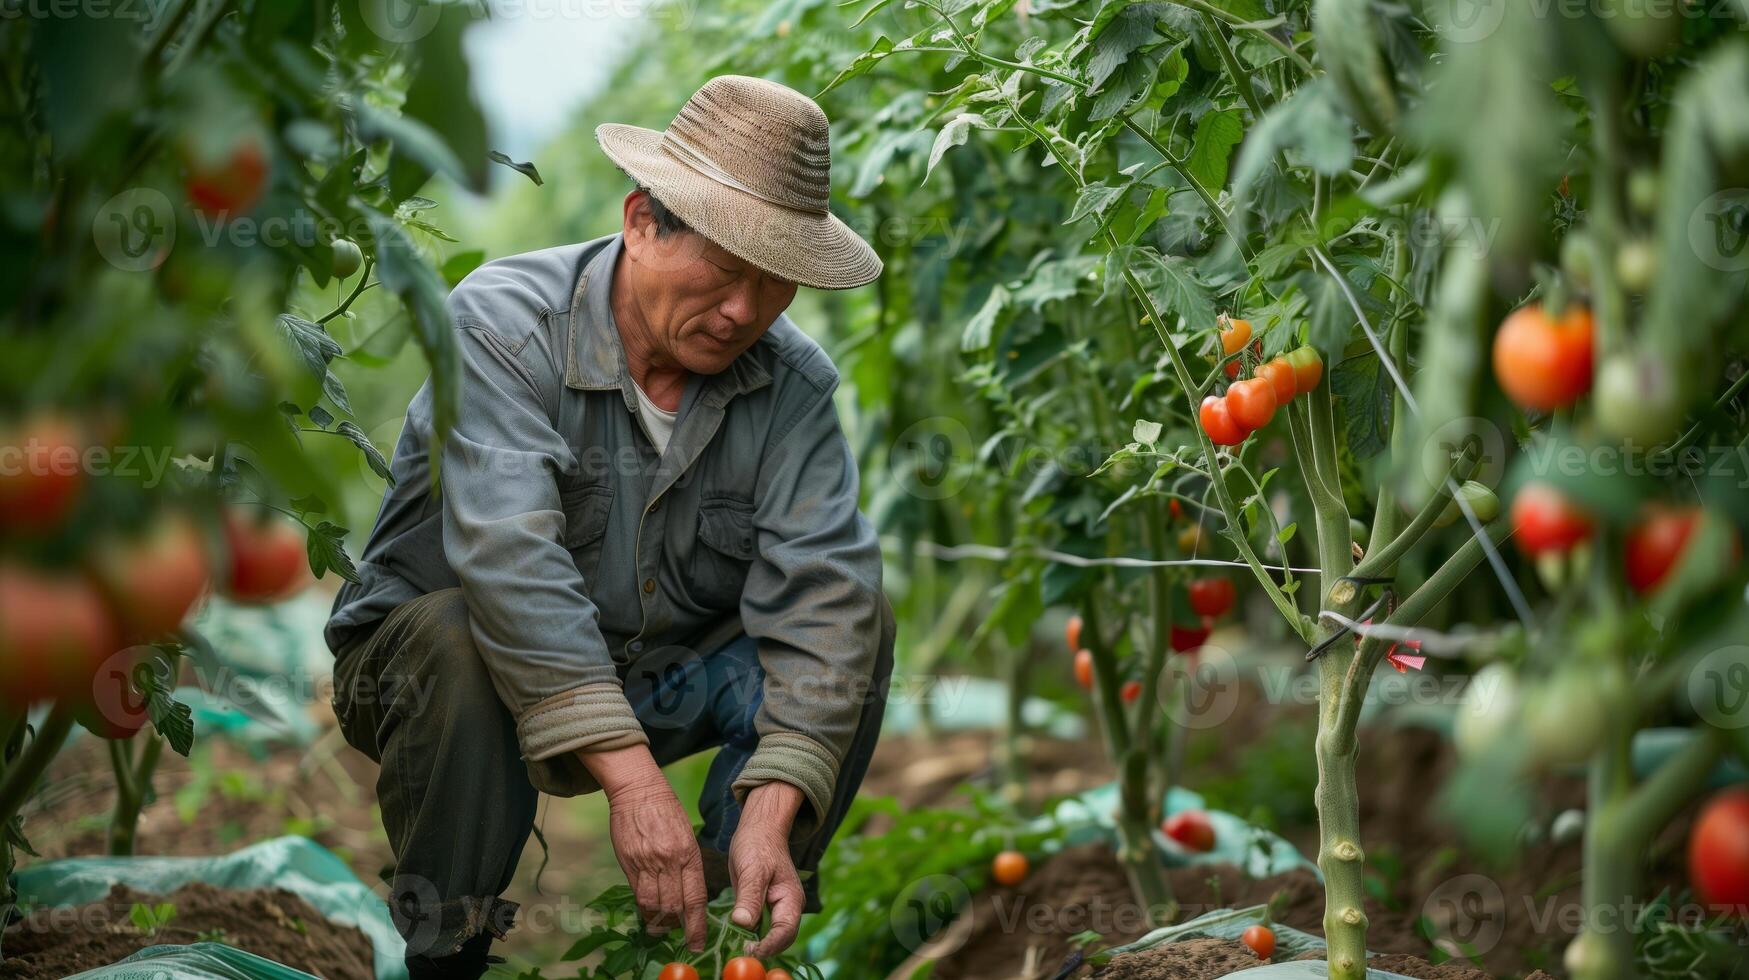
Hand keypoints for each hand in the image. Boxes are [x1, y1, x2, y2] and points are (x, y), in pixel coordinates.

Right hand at [581, 745, 707, 950]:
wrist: (638, 789)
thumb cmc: (666, 810)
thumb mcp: (686, 835)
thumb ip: (686, 864)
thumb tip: (687, 892)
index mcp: (688, 853)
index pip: (695, 897)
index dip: (696, 924)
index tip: (697, 942)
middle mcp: (668, 860)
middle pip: (673, 905)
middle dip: (678, 926)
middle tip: (681, 934)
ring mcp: (646, 862)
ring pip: (652, 903)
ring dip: (658, 919)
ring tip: (662, 925)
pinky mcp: (628, 862)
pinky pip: (636, 893)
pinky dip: (643, 907)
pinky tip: (648, 911)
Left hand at [728, 781, 805, 956]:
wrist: (758, 830)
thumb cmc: (757, 845)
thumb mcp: (752, 869)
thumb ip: (750, 897)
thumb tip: (743, 923)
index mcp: (791, 900)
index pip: (785, 932)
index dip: (769, 945)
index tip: (749, 950)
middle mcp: (787, 909)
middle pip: (780, 940)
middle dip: (763, 949)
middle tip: (740, 952)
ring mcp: (776, 909)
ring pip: (769, 937)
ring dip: (756, 944)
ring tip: (735, 947)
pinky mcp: (763, 908)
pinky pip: (759, 928)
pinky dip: (749, 935)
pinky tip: (734, 936)